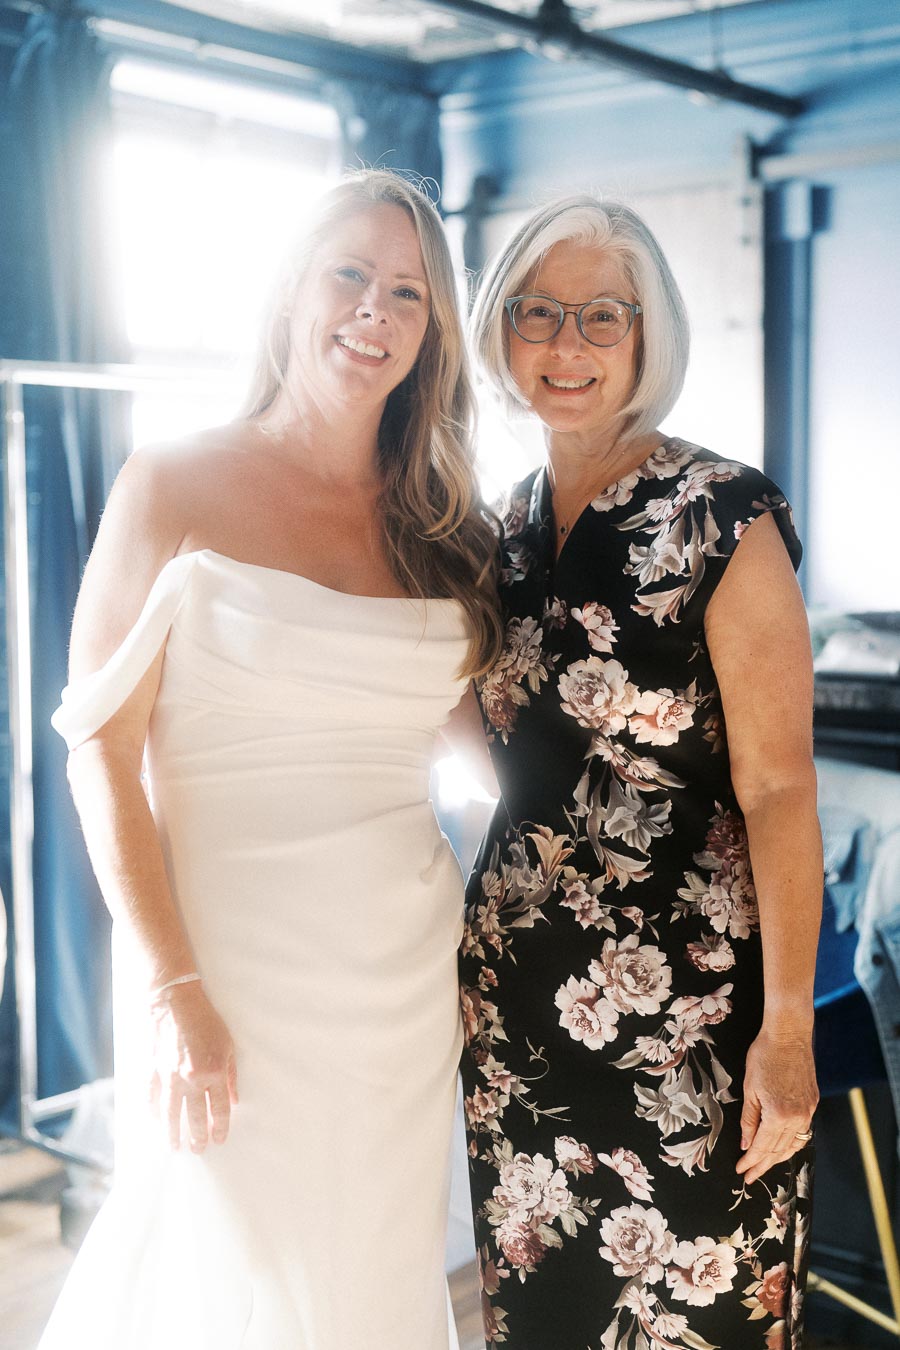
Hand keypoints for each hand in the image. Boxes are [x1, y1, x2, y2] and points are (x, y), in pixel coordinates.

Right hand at [149, 982, 238, 1151]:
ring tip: (176, 1146)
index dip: (220, 1127)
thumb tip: (234, 1100)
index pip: (219, 1108)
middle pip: (196, 1117)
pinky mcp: (154, 1071)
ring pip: (172, 1114)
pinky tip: (157, 1122)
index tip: (219, 1139)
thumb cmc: (206, 1022)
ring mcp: (170, 1077)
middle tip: (199, 1149)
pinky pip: (152, 1098)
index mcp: (213, 1072)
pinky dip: (154, 1112)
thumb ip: (231, 1075)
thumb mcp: (227, 1046)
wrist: (176, 1004)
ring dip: (174, 1133)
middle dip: (198, 1136)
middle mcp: (192, 1079)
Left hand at [735, 1023, 817, 1184]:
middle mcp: (797, 1118)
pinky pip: (802, 1132)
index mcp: (778, 1115)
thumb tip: (745, 1144)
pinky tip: (783, 1148)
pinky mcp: (812, 1104)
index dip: (751, 1161)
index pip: (762, 1147)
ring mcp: (807, 1111)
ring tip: (764, 1166)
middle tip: (750, 1176)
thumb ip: (748, 1120)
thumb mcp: (749, 1088)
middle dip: (763, 1165)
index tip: (742, 1171)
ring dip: (778, 1158)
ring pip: (793, 1145)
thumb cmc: (765, 1056)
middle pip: (778, 1151)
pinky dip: (791, 1144)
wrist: (789, 1035)